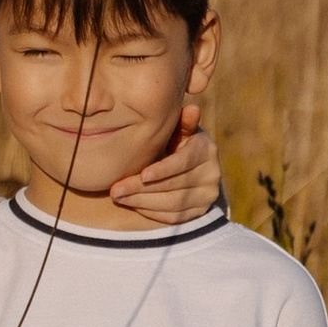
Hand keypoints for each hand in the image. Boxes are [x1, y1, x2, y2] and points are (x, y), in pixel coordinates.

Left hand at [108, 100, 220, 225]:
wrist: (191, 165)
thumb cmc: (177, 140)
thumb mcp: (178, 129)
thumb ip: (181, 121)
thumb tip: (191, 108)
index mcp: (207, 150)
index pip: (183, 163)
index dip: (163, 170)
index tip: (142, 174)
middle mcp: (212, 174)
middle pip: (174, 185)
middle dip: (142, 188)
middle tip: (115, 190)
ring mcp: (207, 195)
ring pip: (173, 204)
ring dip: (142, 202)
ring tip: (119, 197)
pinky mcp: (200, 212)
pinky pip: (174, 217)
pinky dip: (152, 212)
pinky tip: (132, 204)